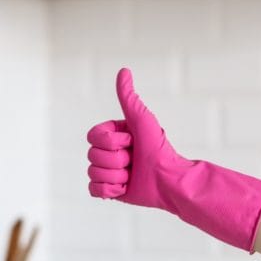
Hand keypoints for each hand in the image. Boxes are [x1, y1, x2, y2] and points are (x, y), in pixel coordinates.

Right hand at [87, 68, 191, 209]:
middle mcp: (107, 151)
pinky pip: (93, 189)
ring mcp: (107, 171)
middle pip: (92, 155)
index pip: (93, 137)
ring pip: (93, 173)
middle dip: (116, 160)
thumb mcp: (141, 119)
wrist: (168, 179)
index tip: (131, 141)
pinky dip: (109, 190)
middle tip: (134, 160)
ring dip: (116, 176)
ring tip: (132, 174)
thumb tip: (123, 71)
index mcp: (112, 134)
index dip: (111, 142)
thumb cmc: (158, 148)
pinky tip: (124, 187)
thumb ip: (128, 97)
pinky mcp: (108, 189)